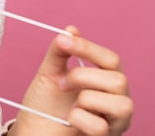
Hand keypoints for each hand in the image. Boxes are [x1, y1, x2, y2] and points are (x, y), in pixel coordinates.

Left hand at [9, 26, 132, 135]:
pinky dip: (79, 120)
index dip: (88, 48)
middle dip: (83, 77)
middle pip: (119, 80)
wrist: (33, 129)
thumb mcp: (49, 73)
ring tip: (70, 105)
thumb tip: (71, 30)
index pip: (111, 59)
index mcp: (106, 80)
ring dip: (86, 100)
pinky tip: (70, 121)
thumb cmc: (45, 104)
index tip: (63, 41)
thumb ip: (60, 52)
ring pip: (121, 104)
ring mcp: (114, 122)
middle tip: (62, 83)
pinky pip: (100, 126)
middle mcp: (116, 100)